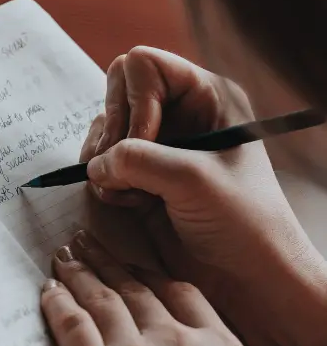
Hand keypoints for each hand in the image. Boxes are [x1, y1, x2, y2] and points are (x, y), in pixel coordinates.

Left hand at [41, 231, 274, 345]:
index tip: (132, 263)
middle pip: (133, 286)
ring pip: (100, 298)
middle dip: (107, 261)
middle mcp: (172, 336)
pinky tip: (50, 289)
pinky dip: (58, 303)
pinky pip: (72, 325)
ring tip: (65, 255)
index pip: (177, 290)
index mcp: (215, 341)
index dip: (148, 271)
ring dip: (80, 272)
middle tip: (87, 242)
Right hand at [83, 46, 326, 345]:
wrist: (250, 280)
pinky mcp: (142, 179)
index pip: (144, 66)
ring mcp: (158, 148)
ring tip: (132, 193)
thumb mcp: (192, 179)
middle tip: (122, 169)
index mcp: (206, 97)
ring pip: (104, 131)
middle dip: (112, 132)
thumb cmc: (243, 224)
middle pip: (116, 94)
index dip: (134, 101)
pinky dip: (106, 184)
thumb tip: (94, 164)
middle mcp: (179, 116)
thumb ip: (136, 158)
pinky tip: (131, 204)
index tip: (143, 142)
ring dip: (106, 162)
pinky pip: (103, 165)